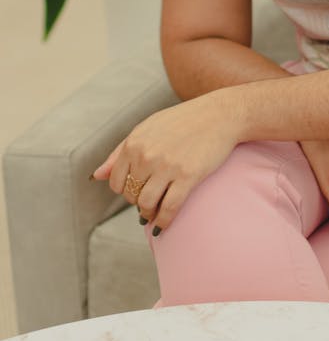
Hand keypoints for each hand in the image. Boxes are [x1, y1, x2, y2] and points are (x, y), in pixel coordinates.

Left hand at [91, 91, 237, 233]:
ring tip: (155, 213)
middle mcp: (147, 155)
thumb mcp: (148, 128)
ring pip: (146, 205)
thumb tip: (97, 176)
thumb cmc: (183, 120)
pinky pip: (169, 208)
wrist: (219, 114)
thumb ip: (120, 152)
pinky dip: (163, 222)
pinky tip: (163, 225)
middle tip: (149, 202)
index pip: (117, 182)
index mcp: (134, 143)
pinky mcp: (188, 176)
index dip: (125, 192)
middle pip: (132, 195)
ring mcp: (167, 166)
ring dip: (149, 214)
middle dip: (138, 202)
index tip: (137, 191)